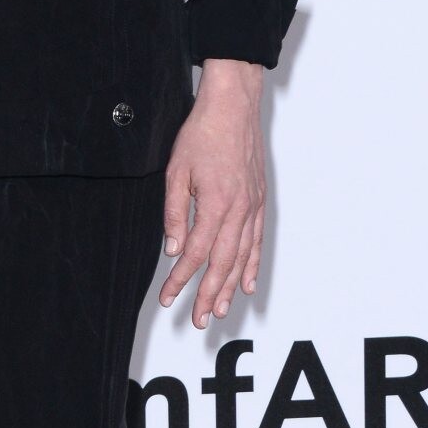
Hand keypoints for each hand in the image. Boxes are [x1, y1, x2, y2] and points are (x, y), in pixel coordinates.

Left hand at [158, 59, 266, 327]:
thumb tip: (174, 249)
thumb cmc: (203, 133)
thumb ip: (175, 214)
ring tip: (219, 311)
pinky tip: (245, 283)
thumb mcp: (176, 172)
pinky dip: (252, 265)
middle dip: (207, 295)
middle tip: (197, 320)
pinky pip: (257, 241)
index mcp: (216, 204)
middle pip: (222, 264)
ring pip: (242, 257)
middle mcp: (239, 210)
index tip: (168, 297)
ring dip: (229, 288)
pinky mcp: (259, 200)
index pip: (196, 254)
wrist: (233, 107)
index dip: (181, 279)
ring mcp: (253, 207)